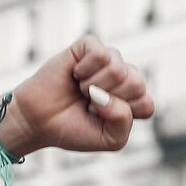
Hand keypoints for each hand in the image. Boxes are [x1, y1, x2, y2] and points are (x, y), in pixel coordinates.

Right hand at [1, 35, 154, 156]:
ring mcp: (108, 60)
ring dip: (94, 86)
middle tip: (89, 103)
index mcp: (133, 100)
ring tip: (81, 89)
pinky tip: (75, 74)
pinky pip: (101, 54)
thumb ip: (123, 121)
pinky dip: (85, 70)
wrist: (38, 120)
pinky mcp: (89, 46)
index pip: (146, 104)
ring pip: (119, 69)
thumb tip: (109, 92)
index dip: (122, 116)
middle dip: (110, 100)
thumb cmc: (74, 129)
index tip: (100, 120)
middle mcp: (124, 77)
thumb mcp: (109, 139)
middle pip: (137, 85)